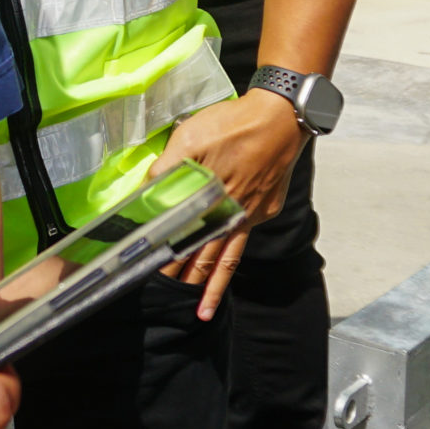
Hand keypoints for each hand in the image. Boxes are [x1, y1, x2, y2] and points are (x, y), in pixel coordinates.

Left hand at [152, 91, 304, 318]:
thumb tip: (148, 190)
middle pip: (209, 257)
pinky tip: (224, 255)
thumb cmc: (235, 125)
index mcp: (214, 201)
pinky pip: (245, 233)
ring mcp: (253, 213)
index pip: (187, 241)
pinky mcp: (266, 206)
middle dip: (191, 283)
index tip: (156, 277)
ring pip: (229, 255)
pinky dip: (233, 248)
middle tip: (177, 309)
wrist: (281, 117)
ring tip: (205, 311)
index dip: (172, 261)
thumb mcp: (189, 138)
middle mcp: (235, 214)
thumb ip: (168, 167)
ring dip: (215, 284)